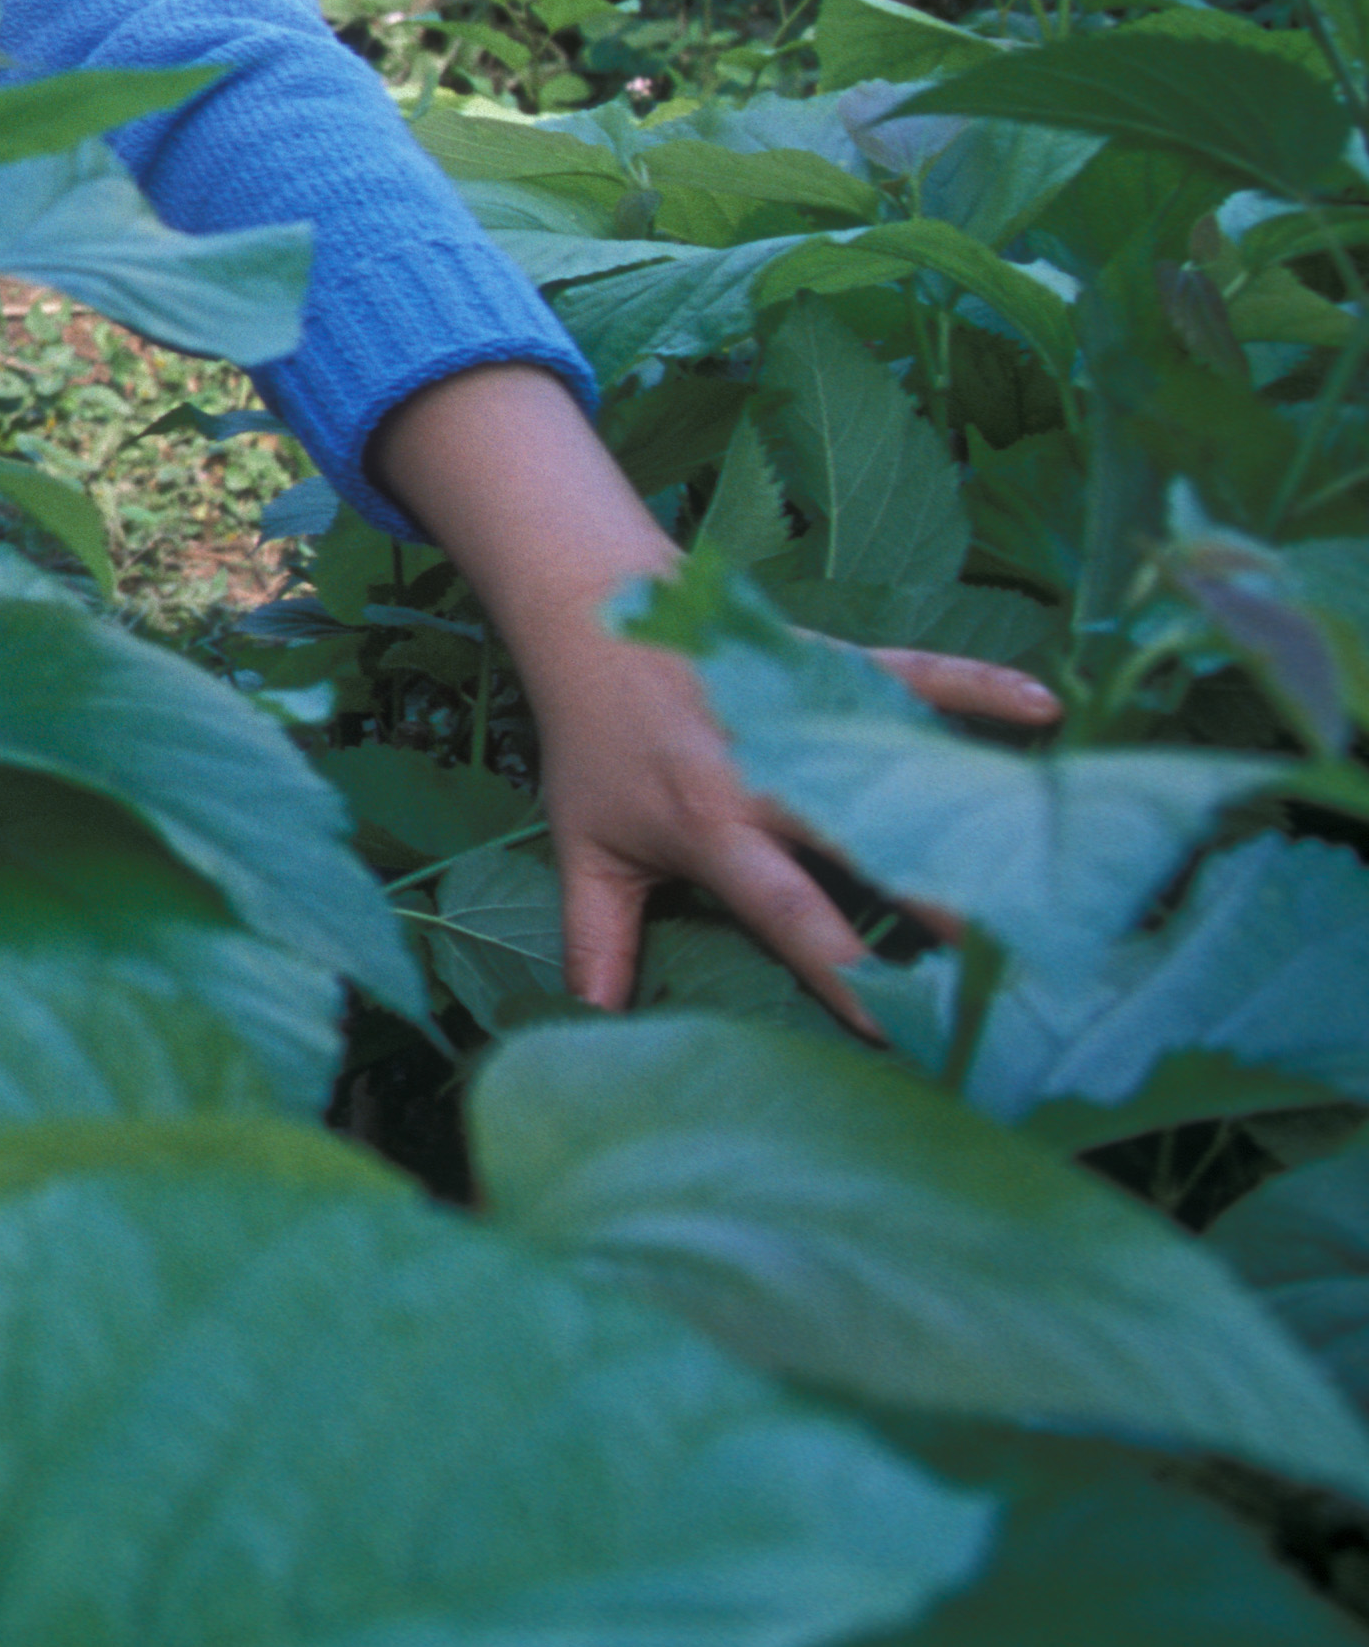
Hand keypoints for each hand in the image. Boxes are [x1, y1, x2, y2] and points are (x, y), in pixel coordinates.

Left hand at [370, 361, 1062, 1026]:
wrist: (595, 619)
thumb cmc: (595, 746)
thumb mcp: (586, 848)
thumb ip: (596, 940)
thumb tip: (593, 1022)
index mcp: (717, 828)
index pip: (790, 914)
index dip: (844, 972)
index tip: (901, 1028)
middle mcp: (777, 775)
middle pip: (875, 846)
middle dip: (945, 906)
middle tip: (1016, 961)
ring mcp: (813, 717)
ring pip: (909, 768)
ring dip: (979, 807)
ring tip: (1061, 855)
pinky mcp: (838, 667)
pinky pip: (920, 675)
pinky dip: (981, 686)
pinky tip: (1048, 708)